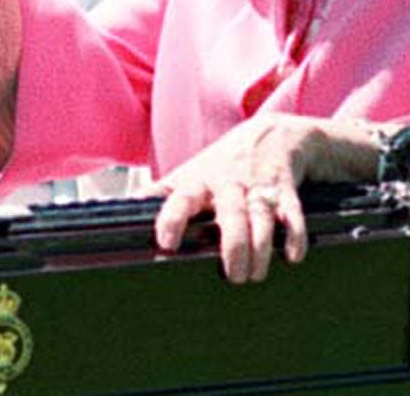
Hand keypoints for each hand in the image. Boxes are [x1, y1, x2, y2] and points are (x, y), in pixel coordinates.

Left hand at [148, 114, 382, 282]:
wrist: (274, 133)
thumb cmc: (221, 164)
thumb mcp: (189, 173)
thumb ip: (159, 196)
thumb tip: (115, 214)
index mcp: (199, 181)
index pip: (181, 197)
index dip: (173, 218)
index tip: (167, 242)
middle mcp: (228, 184)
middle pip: (230, 213)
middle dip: (232, 244)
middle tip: (231, 276)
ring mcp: (258, 186)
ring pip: (260, 216)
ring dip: (260, 246)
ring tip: (255, 274)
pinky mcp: (285, 191)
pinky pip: (291, 213)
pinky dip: (294, 233)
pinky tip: (293, 255)